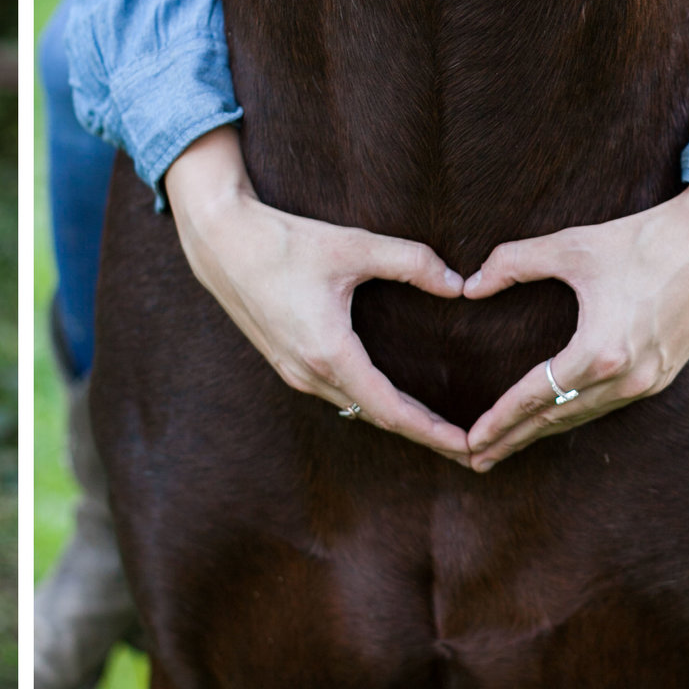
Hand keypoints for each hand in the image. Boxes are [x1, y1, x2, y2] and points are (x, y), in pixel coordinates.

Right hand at [163, 127, 470, 459]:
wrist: (220, 240)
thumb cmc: (283, 241)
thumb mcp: (353, 247)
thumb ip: (411, 262)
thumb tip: (458, 284)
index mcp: (329, 352)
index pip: (390, 409)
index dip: (431, 431)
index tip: (466, 445)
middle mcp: (309, 373)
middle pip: (376, 418)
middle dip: (423, 434)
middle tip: (468, 448)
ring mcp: (293, 372)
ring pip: (355, 408)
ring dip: (396, 420)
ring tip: (437, 429)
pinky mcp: (285, 362)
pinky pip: (336, 395)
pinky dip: (370, 404)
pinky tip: (391, 399)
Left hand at [458, 185, 688, 471]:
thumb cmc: (643, 239)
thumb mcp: (571, 246)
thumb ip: (513, 263)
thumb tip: (468, 287)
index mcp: (599, 351)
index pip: (535, 398)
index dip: (499, 421)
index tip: (470, 442)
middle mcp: (626, 378)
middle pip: (556, 420)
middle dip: (513, 440)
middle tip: (476, 459)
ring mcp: (649, 382)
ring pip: (583, 416)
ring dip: (544, 432)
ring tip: (508, 445)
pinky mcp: (664, 376)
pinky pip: (608, 405)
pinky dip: (576, 414)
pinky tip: (556, 418)